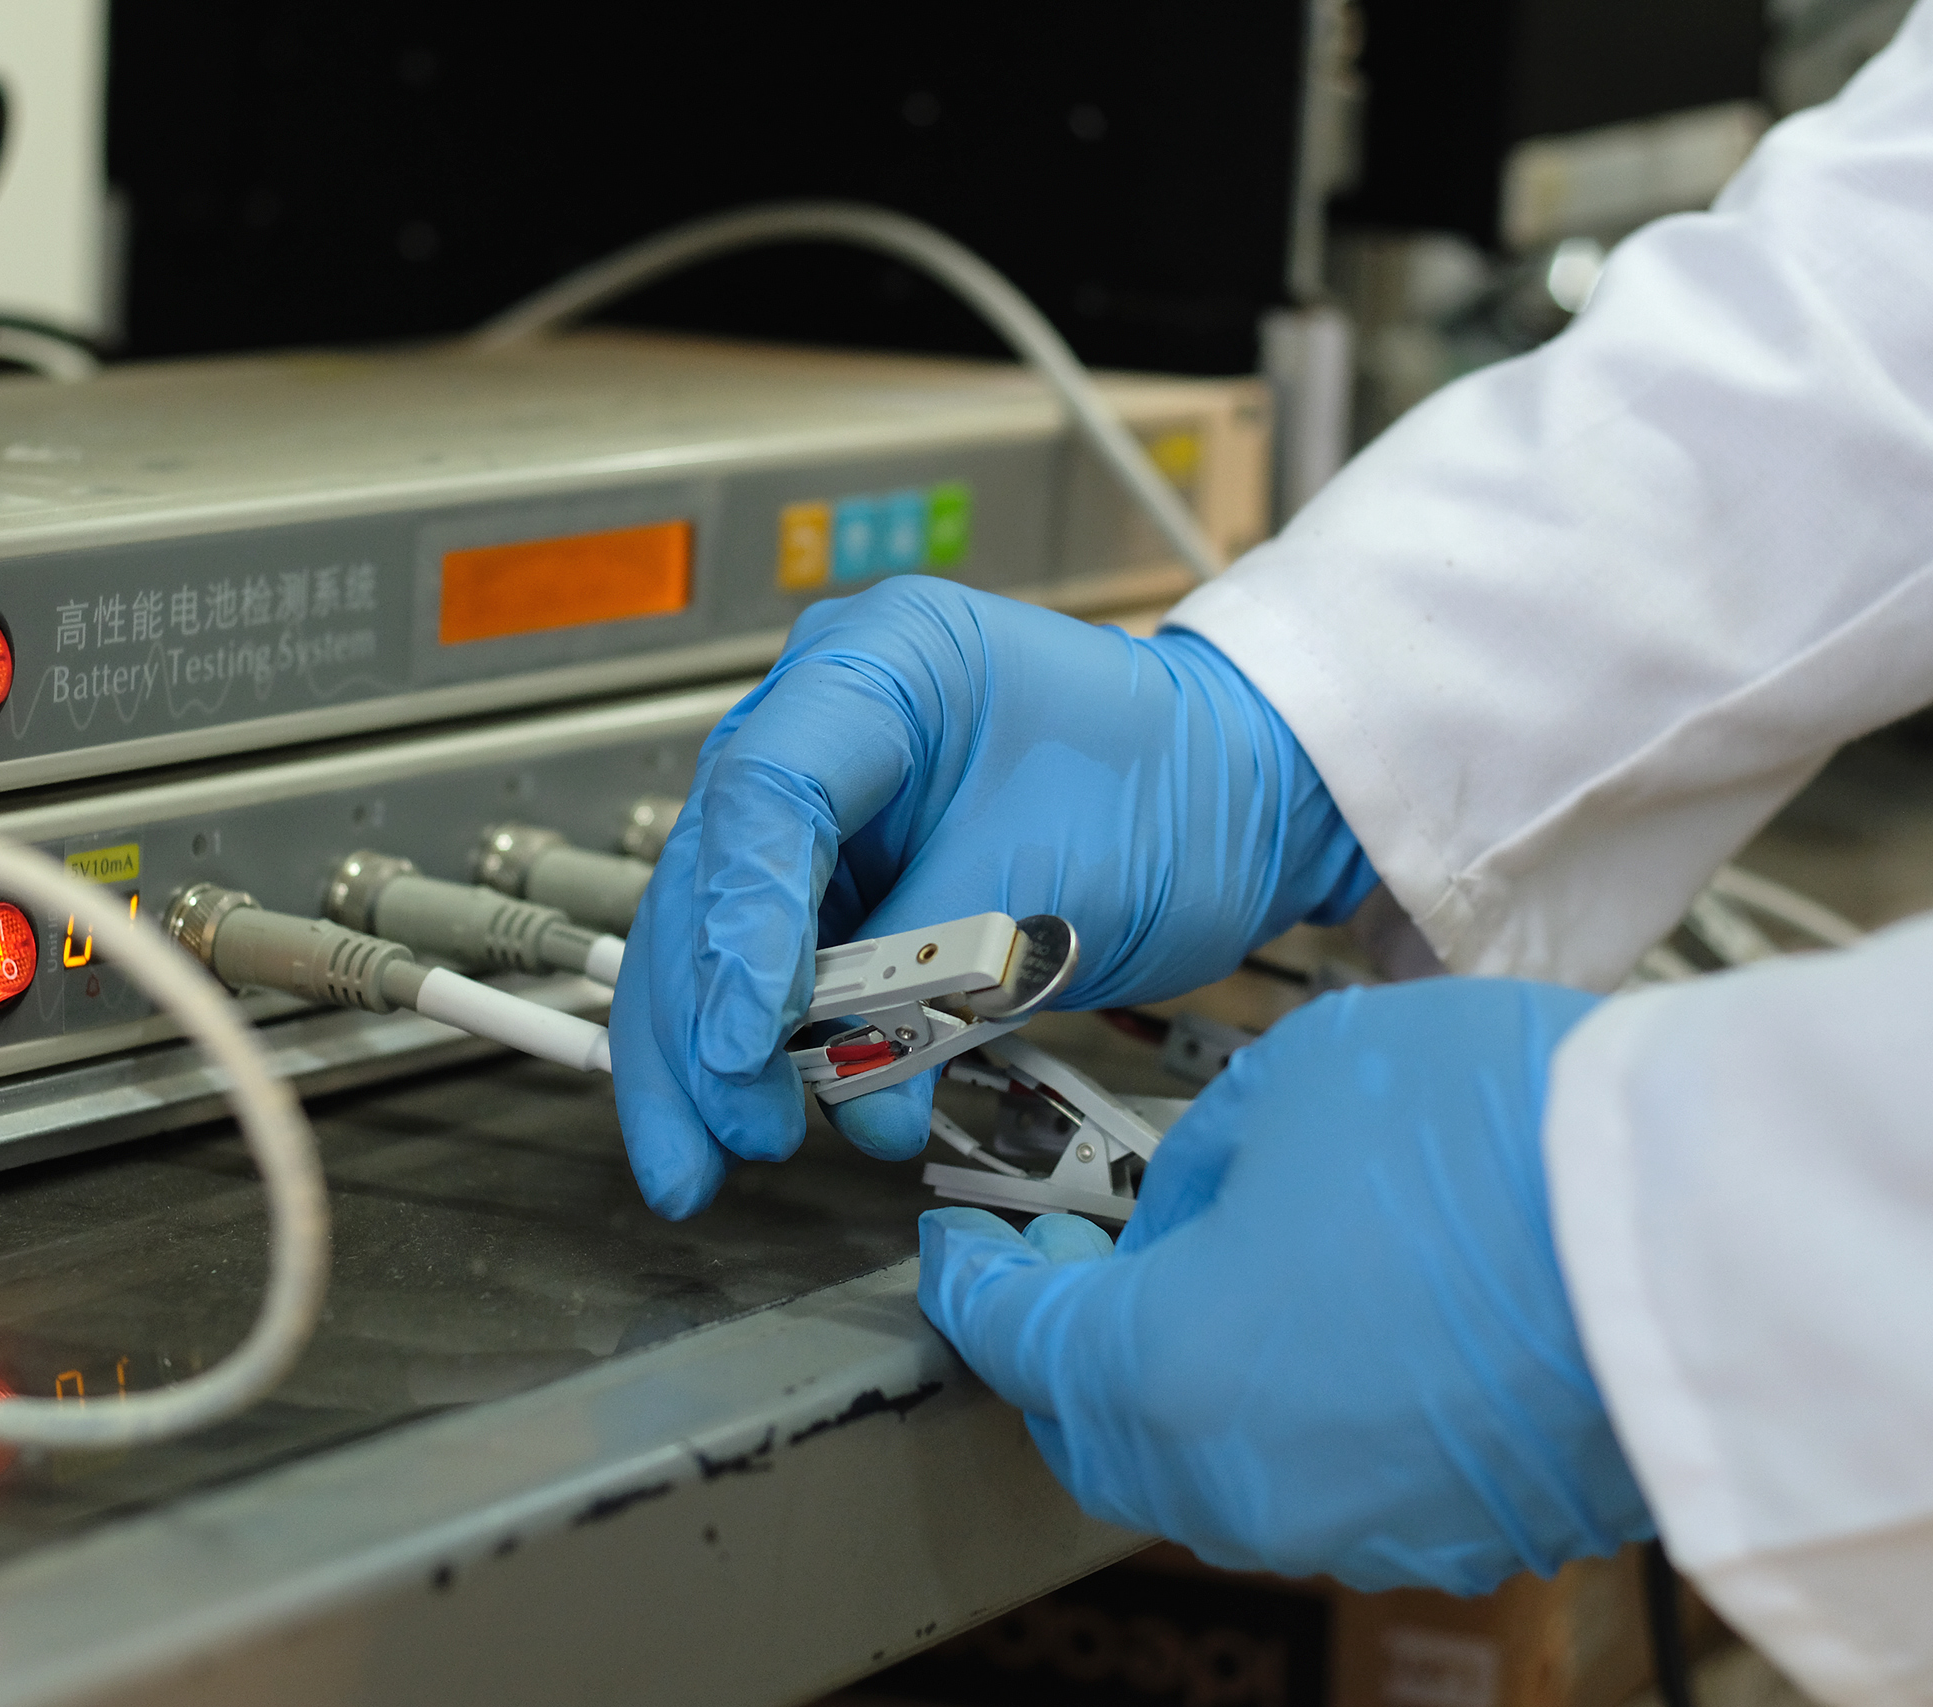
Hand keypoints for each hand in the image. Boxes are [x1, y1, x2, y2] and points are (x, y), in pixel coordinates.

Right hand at [610, 577, 1371, 1216]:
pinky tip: (759, 1121)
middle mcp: (820, 720)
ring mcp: (821, 801)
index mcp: (877, 664)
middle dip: (697, 1019)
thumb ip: (929, 982)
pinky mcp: (838, 875)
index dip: (738, 929)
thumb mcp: (1051, 885)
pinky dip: (768, 1050)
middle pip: (708, 872)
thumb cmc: (1172, 794)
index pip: (764, 794)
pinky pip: (774, 966)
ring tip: (716, 1158)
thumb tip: (848, 1101)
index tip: (740, 1044)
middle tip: (726, 1134)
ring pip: (714, 931)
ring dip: (708, 1052)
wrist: (1235, 802)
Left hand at [917, 977, 1653, 1593]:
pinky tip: (1335, 1334)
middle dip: (1067, 1347)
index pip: (1017, 1340)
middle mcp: (1239, 1482)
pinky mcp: (1460, 1535)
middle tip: (1082, 1257)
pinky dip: (1295, 1421)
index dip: (976, 1281)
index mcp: (1160, 1372)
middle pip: (1097, 1432)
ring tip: (1217, 1283)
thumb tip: (1186, 1209)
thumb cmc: (1489, 1142)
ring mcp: (1355, 1526)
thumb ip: (1198, 1164)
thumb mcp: (1286, 1087)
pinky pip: (1326, 1487)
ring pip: (1209, 1472)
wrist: (1711, 1234)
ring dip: (1185, 1387)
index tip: (965, 1244)